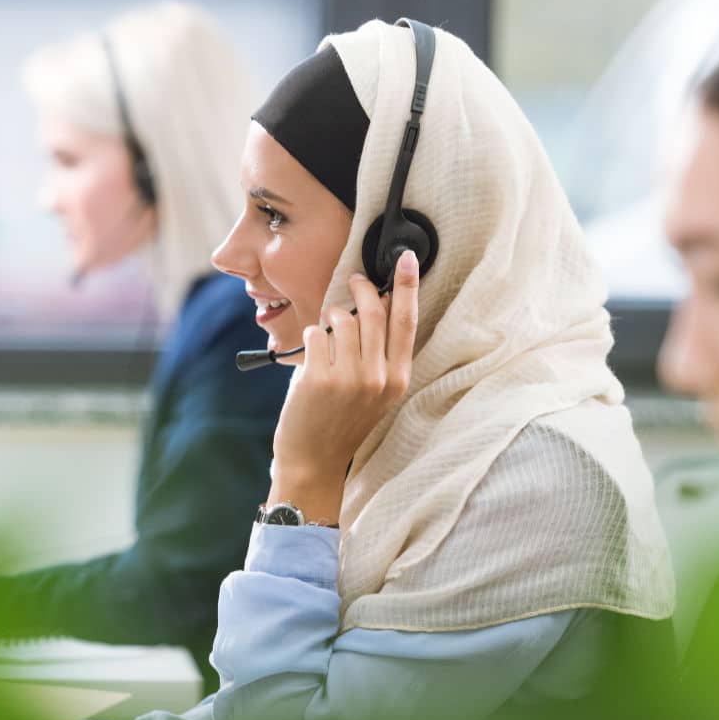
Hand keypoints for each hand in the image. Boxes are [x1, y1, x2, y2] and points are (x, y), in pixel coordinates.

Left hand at [266, 250, 419, 524]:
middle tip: (354, 281)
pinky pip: (315, 335)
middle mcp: (378, 378)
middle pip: (373, 313)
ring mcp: (348, 379)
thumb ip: (380, 355)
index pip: (407, 322)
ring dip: (330, 315)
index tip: (405, 259)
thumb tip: (374, 304)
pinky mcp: (318, 379)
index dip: (406, 287)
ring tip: (326, 327)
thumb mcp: (376, 393)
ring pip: (341, 320)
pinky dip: (311, 334)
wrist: (314, 460)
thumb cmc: (342, 422)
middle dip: (361, 289)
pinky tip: (312, 351)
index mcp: (398, 380)